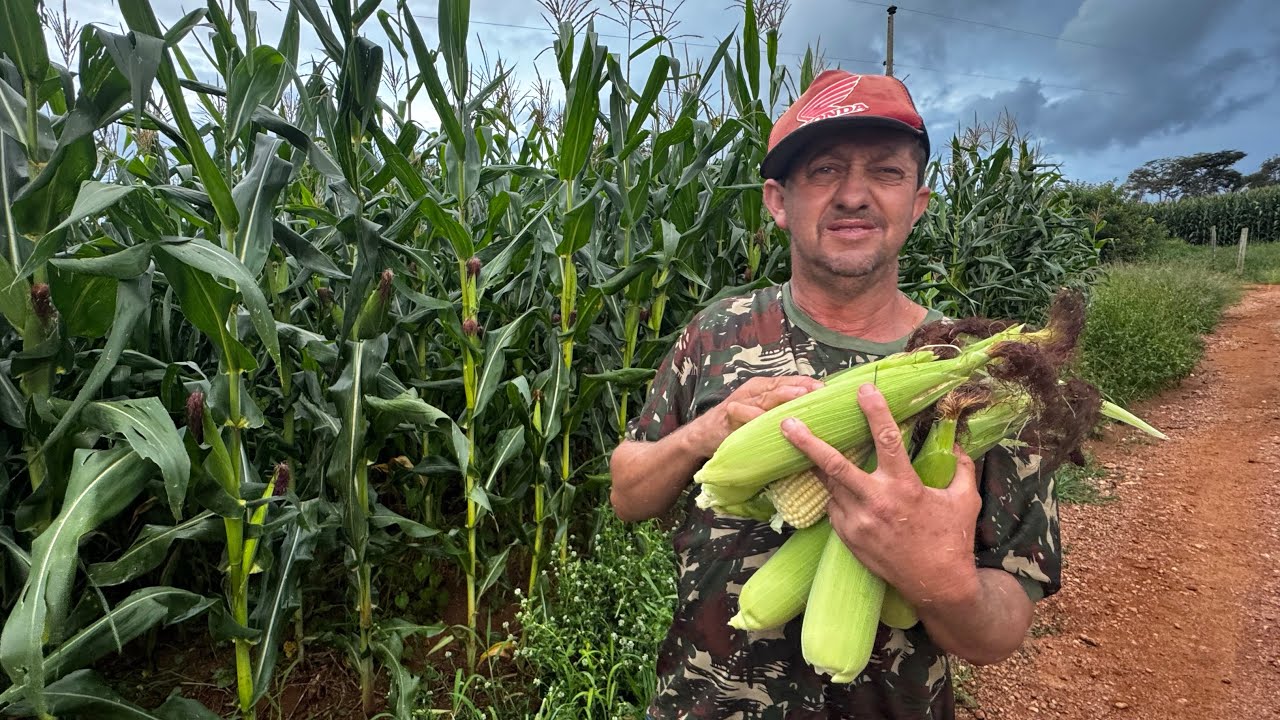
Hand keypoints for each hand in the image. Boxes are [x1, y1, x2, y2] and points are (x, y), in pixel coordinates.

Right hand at [686, 375, 824, 458]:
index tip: (828, 390)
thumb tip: (816, 416)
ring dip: (782, 396)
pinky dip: (753, 415)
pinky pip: (742, 413)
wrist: (704, 433)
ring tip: (799, 396)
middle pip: (781, 386)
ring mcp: (742, 400)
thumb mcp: (765, 415)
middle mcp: (755, 390)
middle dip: (800, 388)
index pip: (792, 381)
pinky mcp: (729, 414)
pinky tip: (765, 419)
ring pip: (765, 396)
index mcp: (767, 387)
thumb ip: (785, 412)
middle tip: (818, 391)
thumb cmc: (741, 424)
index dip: (809, 384)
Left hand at [779, 382, 982, 607]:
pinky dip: (836, 494)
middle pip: (834, 465)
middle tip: (787, 423)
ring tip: (800, 444)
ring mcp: (858, 523)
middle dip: (807, 443)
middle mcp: (876, 502)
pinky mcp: (849, 538)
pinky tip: (839, 487)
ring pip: (830, 485)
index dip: (875, 411)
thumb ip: (961, 468)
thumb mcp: (966, 500)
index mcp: (905, 487)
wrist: (937, 586)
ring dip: (818, 465)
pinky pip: (835, 508)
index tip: (864, 389)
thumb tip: (958, 443)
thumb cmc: (953, 540)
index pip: (887, 440)